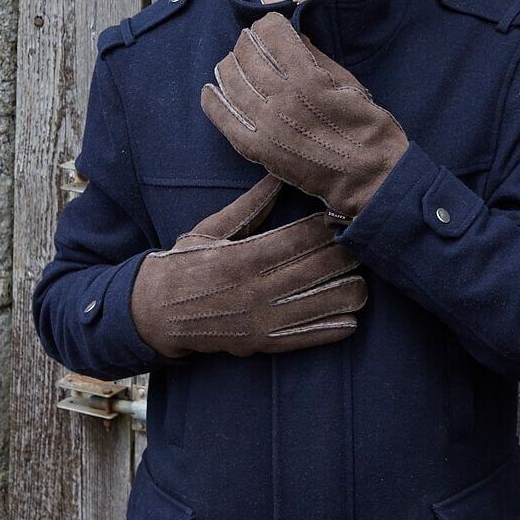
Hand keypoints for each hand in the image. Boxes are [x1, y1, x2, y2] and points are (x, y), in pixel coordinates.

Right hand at [129, 172, 367, 357]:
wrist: (155, 314)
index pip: (293, 241)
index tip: (342, 217)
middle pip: (311, 271)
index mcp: (239, 258)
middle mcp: (251, 291)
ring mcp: (257, 320)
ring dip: (344, 294)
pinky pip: (302, 338)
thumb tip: (277, 176)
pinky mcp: (260, 343)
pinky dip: (329, 331)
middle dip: (342, 257)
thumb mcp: (209, 229)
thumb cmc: (184, 264)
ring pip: (315, 306)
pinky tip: (351, 321)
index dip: (322, 230)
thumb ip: (248, 207)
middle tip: (364, 243)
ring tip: (363, 281)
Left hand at [199, 12, 408, 217]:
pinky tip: (211, 90)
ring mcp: (265, 124)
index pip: (272, 33)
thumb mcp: (348, 82)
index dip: (268, 23)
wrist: (367, 175)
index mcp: (307, 76)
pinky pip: (222, 117)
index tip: (269, 26)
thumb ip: (316, 57)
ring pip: (231, 80)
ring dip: (229, 65)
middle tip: (250, 43)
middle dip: (247, 42)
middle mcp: (281, 97)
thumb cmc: (364, 126)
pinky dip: (213, 100)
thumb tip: (292, 36)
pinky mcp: (257, 148)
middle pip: (247, 53)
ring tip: (233, 63)